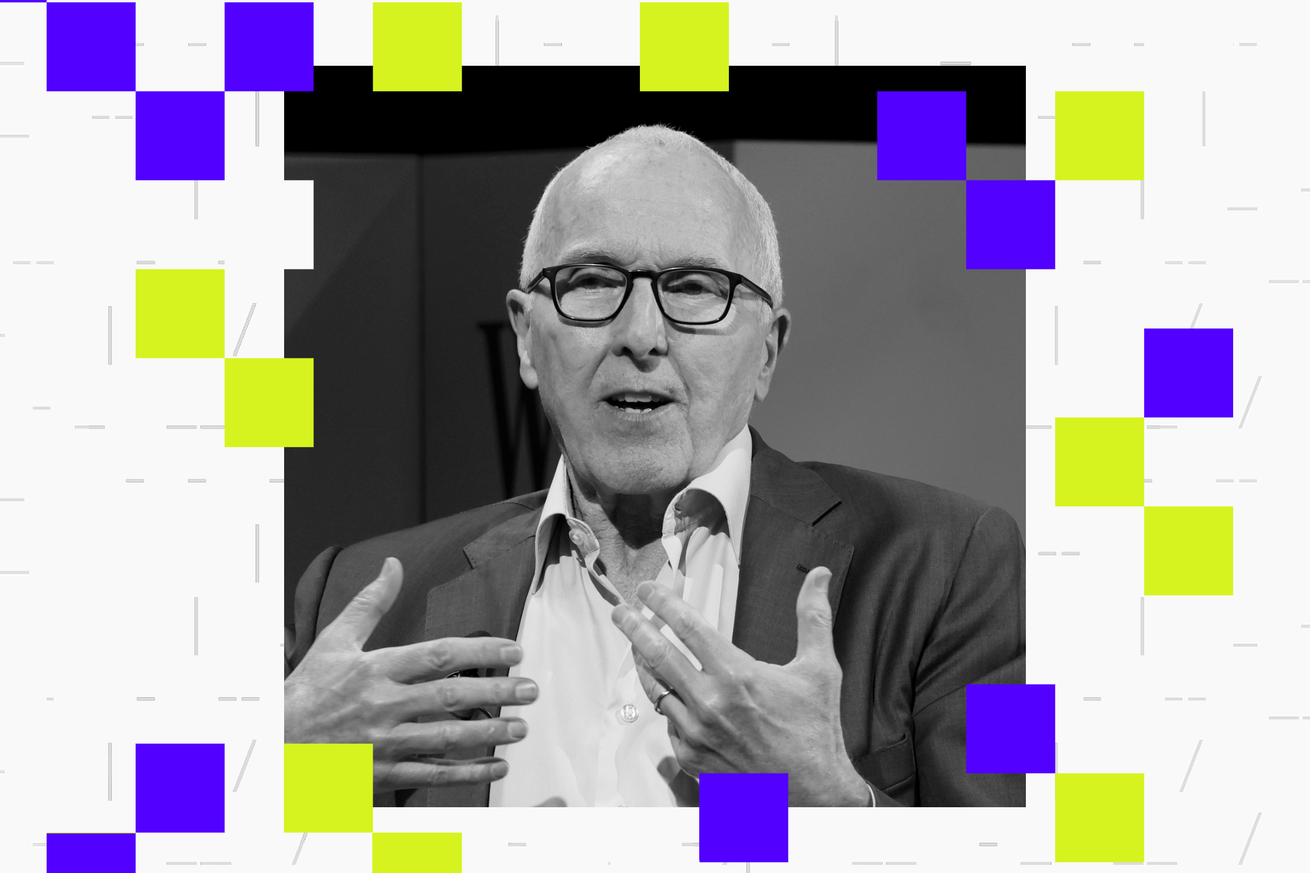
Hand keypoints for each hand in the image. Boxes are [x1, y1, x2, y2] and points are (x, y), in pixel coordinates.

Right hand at [285, 557, 538, 793]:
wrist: (273, 746)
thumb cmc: (307, 692)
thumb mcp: (335, 641)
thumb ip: (371, 603)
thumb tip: (393, 565)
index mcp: (376, 669)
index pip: (438, 656)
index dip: (481, 653)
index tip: (514, 652)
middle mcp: (383, 705)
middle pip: (451, 697)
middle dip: (497, 693)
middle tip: (530, 690)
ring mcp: (384, 742)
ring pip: (446, 738)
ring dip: (489, 734)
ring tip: (520, 728)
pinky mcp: (383, 774)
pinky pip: (433, 774)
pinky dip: (468, 772)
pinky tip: (496, 766)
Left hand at [610, 567, 869, 805]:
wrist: (812, 795)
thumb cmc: (814, 733)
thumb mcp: (820, 669)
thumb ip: (813, 617)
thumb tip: (818, 576)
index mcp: (737, 675)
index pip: (687, 627)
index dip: (663, 603)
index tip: (649, 589)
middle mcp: (710, 703)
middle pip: (657, 654)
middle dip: (634, 628)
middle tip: (622, 612)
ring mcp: (696, 733)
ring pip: (656, 690)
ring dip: (645, 665)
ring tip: (637, 647)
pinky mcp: (690, 757)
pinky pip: (668, 723)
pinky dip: (668, 704)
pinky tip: (671, 694)